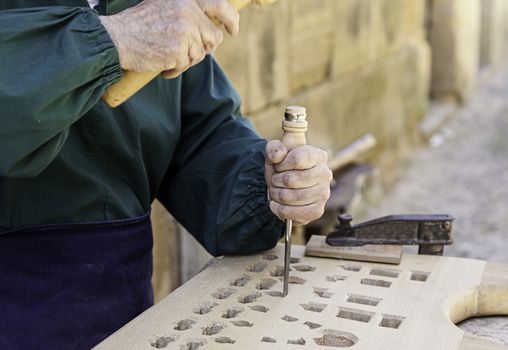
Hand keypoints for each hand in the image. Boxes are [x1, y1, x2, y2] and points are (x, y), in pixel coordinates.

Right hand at [99, 0, 238, 77]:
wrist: (117, 38)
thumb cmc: (139, 24)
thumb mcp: (164, 5)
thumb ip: (187, 10)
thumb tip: (212, 23)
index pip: (219, 5)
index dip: (230, 19)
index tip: (232, 29)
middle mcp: (187, 11)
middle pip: (213, 37)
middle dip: (204, 47)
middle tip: (186, 51)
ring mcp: (184, 31)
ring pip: (201, 54)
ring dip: (187, 59)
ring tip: (168, 54)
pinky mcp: (179, 49)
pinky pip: (187, 65)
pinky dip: (176, 68)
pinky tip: (163, 63)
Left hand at [265, 140, 332, 224]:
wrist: (286, 185)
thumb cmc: (283, 166)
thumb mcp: (275, 151)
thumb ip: (274, 148)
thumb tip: (276, 156)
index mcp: (318, 156)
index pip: (297, 159)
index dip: (281, 164)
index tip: (278, 166)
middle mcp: (325, 174)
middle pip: (291, 180)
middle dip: (275, 181)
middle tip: (274, 180)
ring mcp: (323, 194)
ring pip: (289, 197)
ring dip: (275, 194)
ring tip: (275, 191)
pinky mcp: (317, 210)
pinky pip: (293, 213)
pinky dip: (279, 209)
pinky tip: (276, 204)